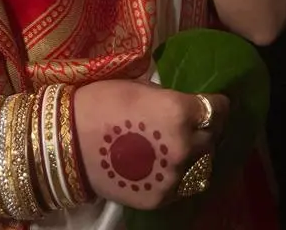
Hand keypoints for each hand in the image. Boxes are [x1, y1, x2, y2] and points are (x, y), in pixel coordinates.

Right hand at [74, 79, 228, 210]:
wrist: (67, 141)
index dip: (217, 103)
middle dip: (207, 129)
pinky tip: (166, 165)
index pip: (218, 109)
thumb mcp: (140, 87)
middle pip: (212, 138)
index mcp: (180, 111)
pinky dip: (179, 175)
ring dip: (196, 155)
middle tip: (195, 124)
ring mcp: (173, 177)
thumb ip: (169, 99)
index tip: (213, 102)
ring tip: (181, 147)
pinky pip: (182, 186)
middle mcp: (184, 146)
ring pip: (202, 165)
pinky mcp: (160, 198)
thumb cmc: (100, 101)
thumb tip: (185, 105)